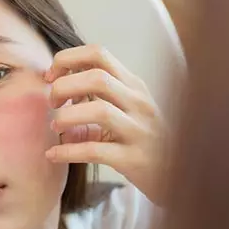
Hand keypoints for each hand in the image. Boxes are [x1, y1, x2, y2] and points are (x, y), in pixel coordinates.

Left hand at [44, 44, 169, 204]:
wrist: (177, 174)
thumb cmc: (144, 140)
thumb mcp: (126, 111)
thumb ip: (96, 100)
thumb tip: (57, 98)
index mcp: (133, 85)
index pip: (98, 54)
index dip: (67, 59)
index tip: (50, 77)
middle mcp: (139, 103)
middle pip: (96, 77)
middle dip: (64, 86)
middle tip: (52, 103)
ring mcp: (139, 131)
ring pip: (99, 111)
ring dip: (67, 117)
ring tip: (55, 127)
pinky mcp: (134, 159)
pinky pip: (95, 150)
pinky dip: (68, 151)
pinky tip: (53, 155)